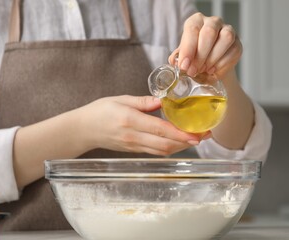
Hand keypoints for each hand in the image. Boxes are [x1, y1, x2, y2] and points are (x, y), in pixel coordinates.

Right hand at [77, 95, 207, 155]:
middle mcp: (134, 137)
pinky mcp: (134, 150)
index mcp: (131, 121)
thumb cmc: (100, 111)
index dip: (181, 133)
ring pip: (163, 151)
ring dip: (181, 146)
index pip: (161, 130)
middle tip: (204, 135)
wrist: (84, 130)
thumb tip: (163, 101)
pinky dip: (170, 148)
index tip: (198, 133)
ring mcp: (134, 146)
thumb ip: (143, 101)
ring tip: (196, 138)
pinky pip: (156, 152)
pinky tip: (179, 142)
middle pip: (166, 145)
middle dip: (188, 141)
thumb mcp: (120, 99)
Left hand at [168, 12, 241, 79]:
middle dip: (200, 55)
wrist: (209, 68)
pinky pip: (233, 51)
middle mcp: (212, 22)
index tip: (184, 65)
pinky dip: (222, 64)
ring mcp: (228, 30)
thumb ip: (179, 59)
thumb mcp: (183, 57)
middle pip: (209, 32)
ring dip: (213, 58)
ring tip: (204, 70)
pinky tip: (213, 70)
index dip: (188, 49)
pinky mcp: (237, 43)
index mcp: (196, 21)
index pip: (192, 29)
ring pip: (225, 39)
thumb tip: (177, 62)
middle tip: (194, 71)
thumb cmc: (194, 59)